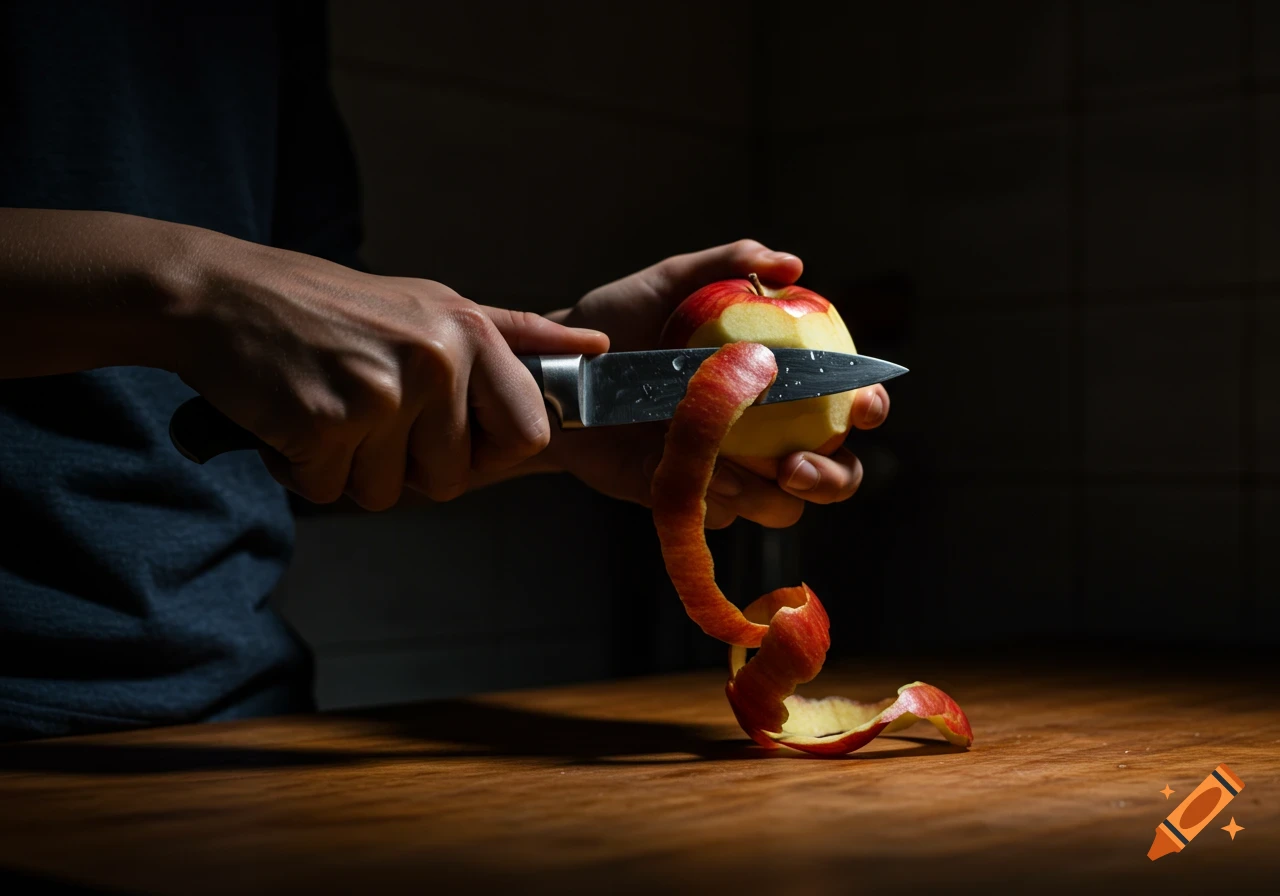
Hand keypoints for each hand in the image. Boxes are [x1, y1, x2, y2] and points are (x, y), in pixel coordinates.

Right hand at [174, 234, 607, 509]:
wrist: (219, 295)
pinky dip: (303, 471)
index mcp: (469, 332)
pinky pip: (331, 492)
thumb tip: (596, 347)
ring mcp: (382, 393)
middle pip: (453, 478)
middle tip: (365, 410)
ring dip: (350, 468)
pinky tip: (290, 418)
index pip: (528, 433)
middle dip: (404, 463)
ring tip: (327, 406)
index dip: (488, 451)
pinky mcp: (326, 423)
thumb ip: (514, 334)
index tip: (448, 434)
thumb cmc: (328, 305)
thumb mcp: (432, 303)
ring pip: (389, 493)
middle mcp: (435, 360)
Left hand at [544, 240, 889, 527]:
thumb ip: (728, 264)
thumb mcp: (670, 282)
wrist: (563, 373)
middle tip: (792, 465)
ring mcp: (733, 471)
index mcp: (780, 381)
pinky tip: (681, 470)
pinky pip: (726, 515)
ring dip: (763, 493)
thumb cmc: (621, 322)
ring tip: (718, 464)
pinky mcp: (694, 500)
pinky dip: (714, 499)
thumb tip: (791, 266)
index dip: (870, 406)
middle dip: (831, 478)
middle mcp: (768, 432)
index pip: (848, 401)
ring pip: (784, 507)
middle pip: (837, 472)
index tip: (863, 404)